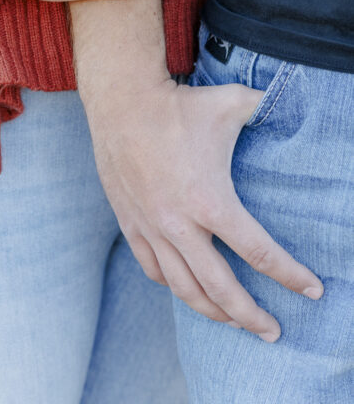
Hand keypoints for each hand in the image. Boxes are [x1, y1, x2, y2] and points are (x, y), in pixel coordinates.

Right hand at [82, 76, 323, 339]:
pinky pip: (153, 270)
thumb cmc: (180, 104)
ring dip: (214, 312)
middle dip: (251, 317)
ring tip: (235, 322)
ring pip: (184, 289)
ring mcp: (152, 228)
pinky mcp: (130, 223)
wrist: (121, 101)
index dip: (290, 275)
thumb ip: (268, 108)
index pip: (259, 253)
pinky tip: (189, 290)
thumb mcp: (232, 102)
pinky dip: (174, 286)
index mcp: (211, 201)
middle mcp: (180, 224)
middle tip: (273, 331)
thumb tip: (296, 103)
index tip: (312, 290)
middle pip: (221, 289)